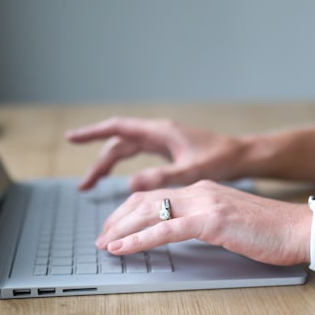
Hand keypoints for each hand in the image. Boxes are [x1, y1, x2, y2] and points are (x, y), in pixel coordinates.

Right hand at [66, 117, 247, 190]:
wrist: (242, 156)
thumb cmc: (221, 160)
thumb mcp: (190, 171)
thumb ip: (161, 177)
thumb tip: (130, 184)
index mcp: (160, 132)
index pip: (118, 128)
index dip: (93, 133)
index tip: (72, 138)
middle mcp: (158, 133)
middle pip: (118, 144)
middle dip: (98, 162)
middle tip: (83, 186)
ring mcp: (162, 141)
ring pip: (126, 151)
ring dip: (108, 166)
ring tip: (91, 186)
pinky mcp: (167, 151)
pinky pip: (137, 156)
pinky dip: (123, 167)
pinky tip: (118, 181)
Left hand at [96, 180, 310, 266]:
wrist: (300, 229)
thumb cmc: (273, 232)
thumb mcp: (232, 223)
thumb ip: (207, 222)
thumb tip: (184, 234)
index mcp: (205, 189)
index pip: (156, 196)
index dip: (129, 212)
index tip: (113, 228)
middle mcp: (201, 191)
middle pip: (145, 200)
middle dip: (117, 219)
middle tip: (100, 238)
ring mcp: (205, 203)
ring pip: (149, 212)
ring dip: (120, 229)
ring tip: (104, 244)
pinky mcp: (211, 221)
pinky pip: (165, 230)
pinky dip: (138, 239)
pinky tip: (122, 248)